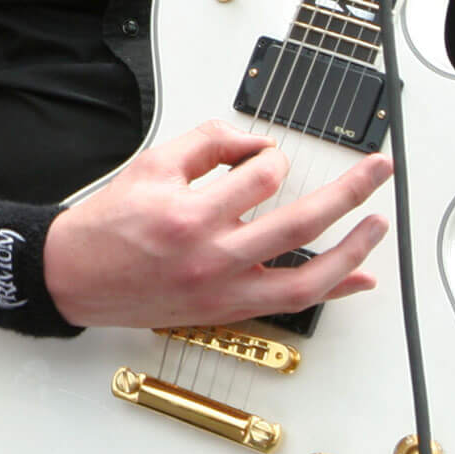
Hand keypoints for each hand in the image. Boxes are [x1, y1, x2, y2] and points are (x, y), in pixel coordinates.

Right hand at [42, 120, 391, 328]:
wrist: (76, 276)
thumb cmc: (109, 224)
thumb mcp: (152, 166)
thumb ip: (207, 145)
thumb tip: (255, 142)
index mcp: (191, 213)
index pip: (260, 176)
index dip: (271, 156)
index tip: (268, 153)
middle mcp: (213, 256)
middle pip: (301, 223)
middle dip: (349, 192)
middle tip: (378, 170)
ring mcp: (224, 290)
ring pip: (308, 278)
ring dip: (353, 249)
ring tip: (378, 223)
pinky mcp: (227, 311)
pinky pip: (290, 304)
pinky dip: (331, 290)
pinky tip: (358, 277)